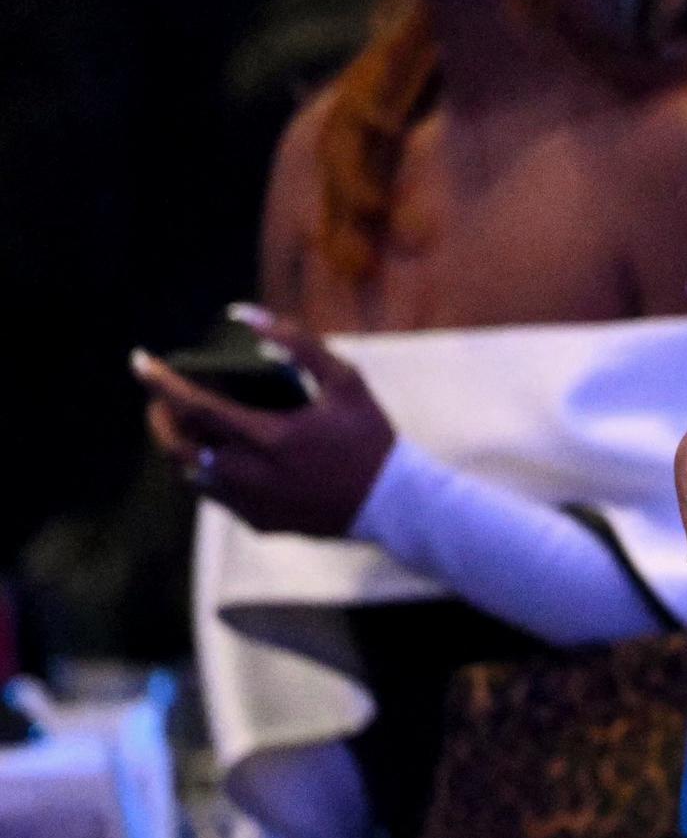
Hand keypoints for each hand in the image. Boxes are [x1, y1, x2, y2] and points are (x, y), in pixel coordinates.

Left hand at [133, 309, 393, 536]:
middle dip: (161, 417)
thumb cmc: (371, 438)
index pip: (195, 406)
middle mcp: (252, 476)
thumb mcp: (346, 382)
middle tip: (161, 398)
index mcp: (269, 437)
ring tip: (191, 425)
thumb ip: (298, 344)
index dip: (161, 383)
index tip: (140, 362)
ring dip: (182, 445)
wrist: (395, 504)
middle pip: (179, 445)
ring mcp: (253, 504)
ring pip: (192, 473)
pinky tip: (222, 456)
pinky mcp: (260, 523)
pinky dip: (209, 470)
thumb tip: (245, 314)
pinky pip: (216, 496)